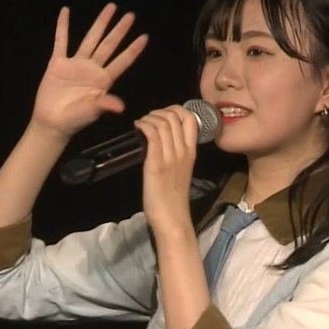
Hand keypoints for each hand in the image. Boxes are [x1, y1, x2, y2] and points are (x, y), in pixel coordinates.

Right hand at [30, 2, 148, 138]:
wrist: (52, 122)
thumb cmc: (75, 119)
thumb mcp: (91, 111)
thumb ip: (105, 104)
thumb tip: (121, 106)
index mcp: (104, 80)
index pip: (122, 61)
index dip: (133, 50)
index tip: (145, 37)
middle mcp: (93, 69)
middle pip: (109, 45)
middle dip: (120, 30)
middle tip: (131, 15)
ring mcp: (76, 64)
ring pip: (91, 39)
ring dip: (100, 23)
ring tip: (111, 8)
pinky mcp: (58, 63)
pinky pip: (61, 41)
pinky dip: (63, 26)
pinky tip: (66, 11)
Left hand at [135, 105, 199, 234]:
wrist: (172, 218)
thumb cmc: (174, 198)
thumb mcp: (182, 170)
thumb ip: (177, 154)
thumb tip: (164, 140)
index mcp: (191, 152)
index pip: (190, 119)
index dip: (175, 109)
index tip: (163, 115)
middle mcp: (183, 151)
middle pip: (174, 116)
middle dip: (157, 112)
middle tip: (148, 120)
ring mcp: (170, 157)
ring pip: (163, 122)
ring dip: (148, 118)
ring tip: (141, 124)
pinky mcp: (156, 164)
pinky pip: (152, 135)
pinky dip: (143, 126)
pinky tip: (137, 128)